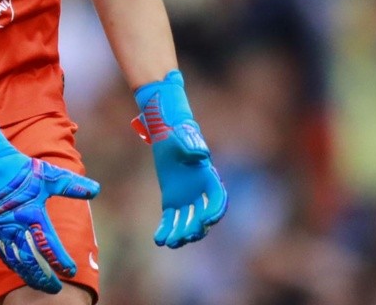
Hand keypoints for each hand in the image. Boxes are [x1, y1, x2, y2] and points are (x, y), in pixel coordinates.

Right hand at [0, 153, 99, 291]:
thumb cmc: (25, 171)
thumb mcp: (51, 175)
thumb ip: (72, 186)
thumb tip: (96, 190)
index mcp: (32, 214)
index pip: (48, 245)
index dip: (60, 260)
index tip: (71, 271)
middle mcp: (16, 226)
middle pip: (30, 260)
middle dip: (44, 277)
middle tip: (57, 288)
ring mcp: (3, 230)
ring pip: (16, 260)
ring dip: (29, 275)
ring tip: (42, 285)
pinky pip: (4, 253)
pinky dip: (15, 264)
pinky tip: (22, 270)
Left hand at [133, 70, 227, 247]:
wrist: (166, 134)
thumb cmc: (178, 134)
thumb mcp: (184, 137)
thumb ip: (192, 146)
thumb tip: (201, 154)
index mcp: (208, 177)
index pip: (217, 198)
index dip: (214, 211)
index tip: (205, 220)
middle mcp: (199, 191)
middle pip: (202, 216)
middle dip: (196, 228)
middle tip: (186, 236)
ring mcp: (186, 198)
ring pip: (186, 221)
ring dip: (180, 234)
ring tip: (171, 242)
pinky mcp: (171, 200)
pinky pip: (170, 219)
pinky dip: (165, 230)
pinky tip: (158, 239)